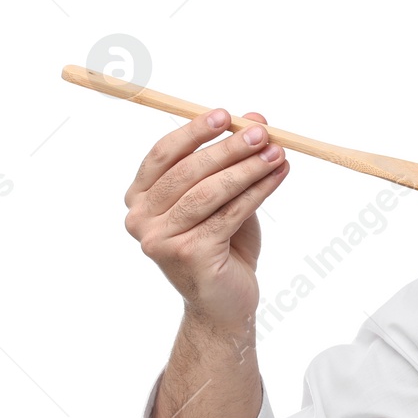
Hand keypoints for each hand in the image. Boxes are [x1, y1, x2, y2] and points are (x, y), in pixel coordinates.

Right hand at [124, 108, 288, 331]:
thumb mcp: (225, 197)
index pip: (163, 155)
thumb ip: (232, 162)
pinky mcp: (188, 255)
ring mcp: (160, 240)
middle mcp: (141, 219)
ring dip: (247, 169)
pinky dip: (258, 192)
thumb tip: (254, 119)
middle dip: (228, 148)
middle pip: (187, 172)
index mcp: (140, 198)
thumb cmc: (222, 246)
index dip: (193, 132)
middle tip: (262, 133)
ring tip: (277, 153)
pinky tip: (278, 176)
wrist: (225, 302)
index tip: (225, 115)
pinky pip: (229, 214)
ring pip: (209, 193)